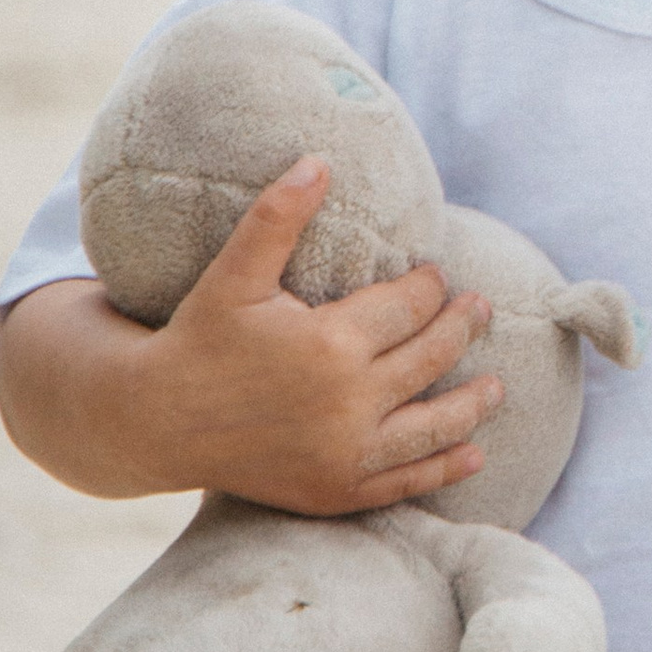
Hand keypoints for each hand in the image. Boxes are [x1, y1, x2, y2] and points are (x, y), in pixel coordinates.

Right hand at [127, 160, 498, 516]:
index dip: (428, 286)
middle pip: (429, 357)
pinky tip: (474, 455)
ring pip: (433, 426)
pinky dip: (444, 469)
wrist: (154, 423)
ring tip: (497, 387)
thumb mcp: (233, 275)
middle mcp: (347, 402)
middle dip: (459, 328)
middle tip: (479, 309)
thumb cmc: (196, 340)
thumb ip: (278, 217)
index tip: (435, 276)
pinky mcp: (335, 491)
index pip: (407, 306)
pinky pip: (404, 482)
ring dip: (472, 404)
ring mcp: (345, 453)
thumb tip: (319, 160)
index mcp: (330, 343)